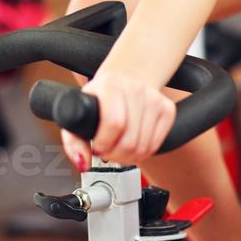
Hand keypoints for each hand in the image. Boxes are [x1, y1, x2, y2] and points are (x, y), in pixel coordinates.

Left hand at [61, 70, 176, 171]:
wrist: (124, 78)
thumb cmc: (100, 98)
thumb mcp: (80, 111)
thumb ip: (73, 140)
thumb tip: (82, 162)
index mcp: (111, 85)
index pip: (114, 123)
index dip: (104, 143)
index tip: (97, 147)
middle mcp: (135, 88)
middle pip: (130, 141)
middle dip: (114, 155)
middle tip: (106, 151)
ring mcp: (154, 98)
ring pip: (144, 147)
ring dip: (128, 157)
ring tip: (117, 149)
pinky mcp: (167, 109)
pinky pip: (156, 145)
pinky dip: (142, 153)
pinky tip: (132, 144)